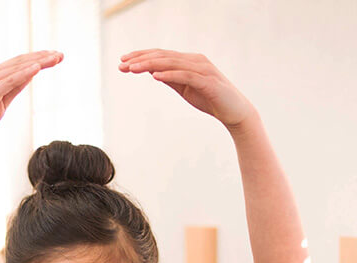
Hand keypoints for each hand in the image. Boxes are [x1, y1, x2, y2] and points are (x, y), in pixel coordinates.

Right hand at [0, 51, 62, 149]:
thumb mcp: (2, 101)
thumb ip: (14, 87)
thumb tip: (30, 75)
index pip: (18, 63)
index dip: (37, 58)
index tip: (55, 56)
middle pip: (19, 62)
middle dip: (41, 57)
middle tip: (61, 54)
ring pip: (16, 68)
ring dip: (37, 62)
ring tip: (54, 58)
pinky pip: (8, 81)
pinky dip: (23, 74)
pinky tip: (37, 68)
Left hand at [118, 50, 253, 127]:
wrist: (234, 112)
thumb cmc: (210, 99)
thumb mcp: (185, 88)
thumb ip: (171, 79)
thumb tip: (153, 72)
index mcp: (188, 61)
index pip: (161, 55)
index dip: (141, 57)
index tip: (123, 62)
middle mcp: (195, 61)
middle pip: (163, 56)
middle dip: (141, 59)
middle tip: (122, 64)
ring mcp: (202, 69)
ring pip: (172, 63)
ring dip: (150, 65)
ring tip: (133, 68)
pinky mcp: (207, 81)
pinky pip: (185, 76)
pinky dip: (170, 74)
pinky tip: (155, 76)